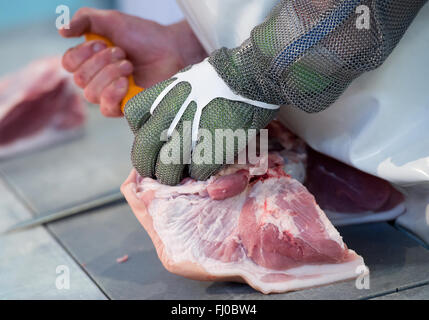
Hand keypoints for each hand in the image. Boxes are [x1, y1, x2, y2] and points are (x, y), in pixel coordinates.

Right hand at [59, 8, 206, 116]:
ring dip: (110, 75)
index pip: (68, 64)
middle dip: (100, 62)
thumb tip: (61, 30)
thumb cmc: (144, 36)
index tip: (101, 44)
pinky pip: (106, 109)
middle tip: (122, 53)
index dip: (81, 54)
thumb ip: (85, 20)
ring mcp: (111, 95)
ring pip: (91, 94)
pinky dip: (112, 94)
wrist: (171, 49)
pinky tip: (125, 83)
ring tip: (128, 65)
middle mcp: (97, 79)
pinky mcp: (126, 107)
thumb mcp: (112, 21)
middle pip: (79, 79)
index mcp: (91, 60)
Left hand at [124, 59, 278, 184]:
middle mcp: (167, 117)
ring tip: (186, 173)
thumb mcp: (185, 81)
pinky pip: (196, 173)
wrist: (251, 75)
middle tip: (163, 171)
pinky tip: (210, 165)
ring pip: (167, 171)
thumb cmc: (222, 78)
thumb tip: (165, 121)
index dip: (142, 133)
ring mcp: (187, 135)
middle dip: (150, 168)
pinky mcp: (209, 151)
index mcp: (160, 96)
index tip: (157, 138)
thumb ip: (169, 102)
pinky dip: (202, 174)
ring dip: (175, 177)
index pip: (133, 119)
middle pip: (142, 154)